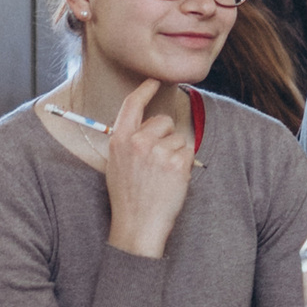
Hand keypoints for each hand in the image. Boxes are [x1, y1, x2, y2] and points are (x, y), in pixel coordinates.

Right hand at [102, 79, 196, 257]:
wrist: (138, 226)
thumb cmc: (128, 197)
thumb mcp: (117, 164)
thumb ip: (129, 141)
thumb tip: (147, 125)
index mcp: (119, 140)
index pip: (132, 104)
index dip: (145, 89)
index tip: (154, 81)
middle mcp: (138, 142)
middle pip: (164, 121)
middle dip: (165, 136)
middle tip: (156, 163)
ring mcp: (158, 151)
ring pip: (178, 138)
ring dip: (175, 154)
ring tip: (162, 176)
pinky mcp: (177, 162)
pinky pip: (188, 151)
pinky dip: (185, 164)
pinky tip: (172, 180)